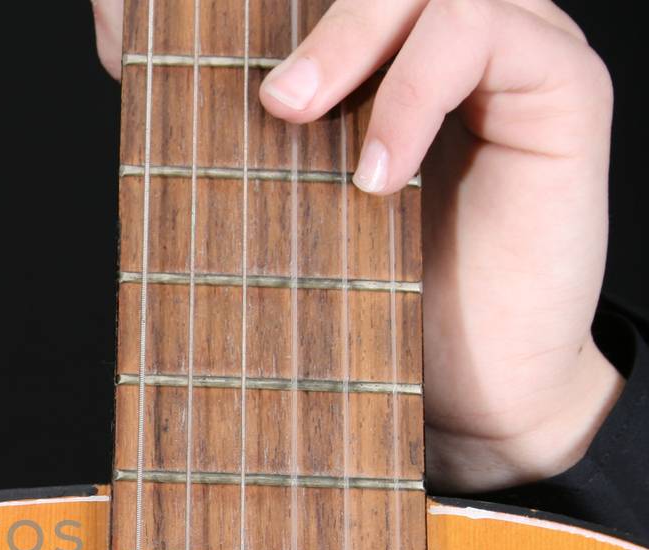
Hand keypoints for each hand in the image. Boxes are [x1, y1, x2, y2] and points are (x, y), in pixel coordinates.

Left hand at [92, 0, 624, 493]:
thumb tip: (113, 29)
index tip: (153, 19)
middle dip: (307, 17)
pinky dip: (414, 92)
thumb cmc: (375, 293)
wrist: (471, 387)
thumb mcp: (271, 191)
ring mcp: (509, 45)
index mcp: (378, 41)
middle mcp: (443, 30)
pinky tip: (378, 172)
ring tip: (298, 120)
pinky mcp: (561, 83)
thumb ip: (218, 112)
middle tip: (265, 98)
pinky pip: (482, 32)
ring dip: (350, 38)